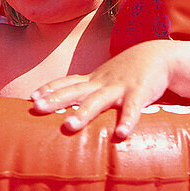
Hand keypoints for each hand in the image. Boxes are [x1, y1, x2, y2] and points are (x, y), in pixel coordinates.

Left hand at [30, 42, 171, 139]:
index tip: (31, 98)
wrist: (158, 56)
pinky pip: (132, 109)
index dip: (50, 89)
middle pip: (75, 91)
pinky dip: (127, 121)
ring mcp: (119, 87)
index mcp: (93, 81)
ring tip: (69, 126)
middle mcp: (102, 83)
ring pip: (98, 101)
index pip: (67, 83)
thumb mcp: (105, 79)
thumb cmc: (127, 72)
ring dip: (83, 113)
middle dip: (55, 100)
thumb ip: (89, 92)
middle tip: (36, 108)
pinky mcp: (139, 93)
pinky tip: (120, 135)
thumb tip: (68, 112)